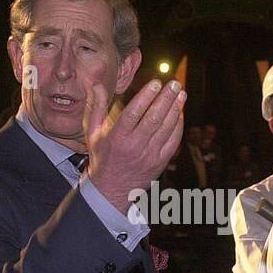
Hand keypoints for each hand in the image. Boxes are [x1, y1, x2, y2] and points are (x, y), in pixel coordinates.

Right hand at [84, 79, 184, 212]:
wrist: (111, 189)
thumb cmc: (102, 156)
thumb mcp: (92, 132)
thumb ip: (96, 107)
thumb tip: (97, 84)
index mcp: (116, 138)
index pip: (133, 113)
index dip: (146, 97)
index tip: (155, 83)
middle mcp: (134, 147)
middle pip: (153, 119)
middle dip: (166, 99)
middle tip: (174, 84)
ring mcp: (149, 155)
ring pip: (166, 129)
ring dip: (175, 109)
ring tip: (181, 94)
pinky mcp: (160, 162)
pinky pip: (173, 141)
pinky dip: (178, 126)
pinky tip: (180, 112)